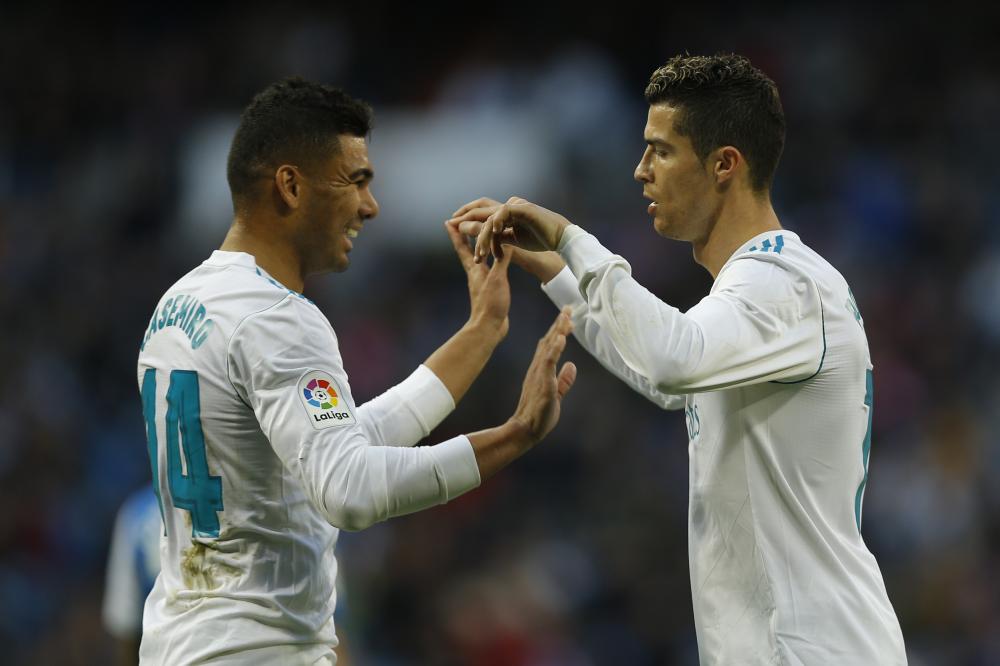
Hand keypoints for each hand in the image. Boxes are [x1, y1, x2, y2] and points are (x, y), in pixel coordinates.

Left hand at [446, 219, 510, 340]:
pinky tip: (495, 261)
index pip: (462, 248)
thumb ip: (501, 260)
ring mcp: (481, 282)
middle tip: (460, 225)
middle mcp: (475, 274)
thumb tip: (504, 241)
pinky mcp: (489, 290)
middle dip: (463, 238)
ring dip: (476, 248)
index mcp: (474, 270)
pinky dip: (490, 260)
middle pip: (466, 252)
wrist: (489, 328)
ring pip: (477, 259)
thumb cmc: (491, 304)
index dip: (456, 234)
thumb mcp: (497, 279)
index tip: (448, 221)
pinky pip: (488, 269)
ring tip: (479, 238)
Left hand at [448, 197, 571, 263]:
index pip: (480, 212)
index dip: (465, 216)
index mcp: (504, 214)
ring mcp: (515, 206)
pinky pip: (505, 212)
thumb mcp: (513, 242)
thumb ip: (496, 238)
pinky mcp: (524, 208)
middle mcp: (507, 207)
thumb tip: (478, 237)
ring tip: (480, 253)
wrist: (560, 240)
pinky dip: (497, 221)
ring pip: (490, 217)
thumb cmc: (539, 240)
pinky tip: (494, 232)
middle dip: (464, 218)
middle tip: (452, 225)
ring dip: (483, 235)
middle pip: (480, 209)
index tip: (452, 225)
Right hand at [510, 307, 577, 443]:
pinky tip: (561, 338)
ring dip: (558, 331)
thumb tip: (572, 366)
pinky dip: (555, 349)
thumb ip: (564, 380)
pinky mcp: (542, 382)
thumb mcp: (556, 393)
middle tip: (568, 307)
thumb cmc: (539, 415)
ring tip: (566, 317)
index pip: (550, 345)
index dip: (559, 330)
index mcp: (541, 370)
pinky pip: (548, 362)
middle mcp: (538, 368)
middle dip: (559, 323)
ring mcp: (539, 374)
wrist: (525, 429)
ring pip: (549, 347)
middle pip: (549, 341)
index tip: (567, 316)